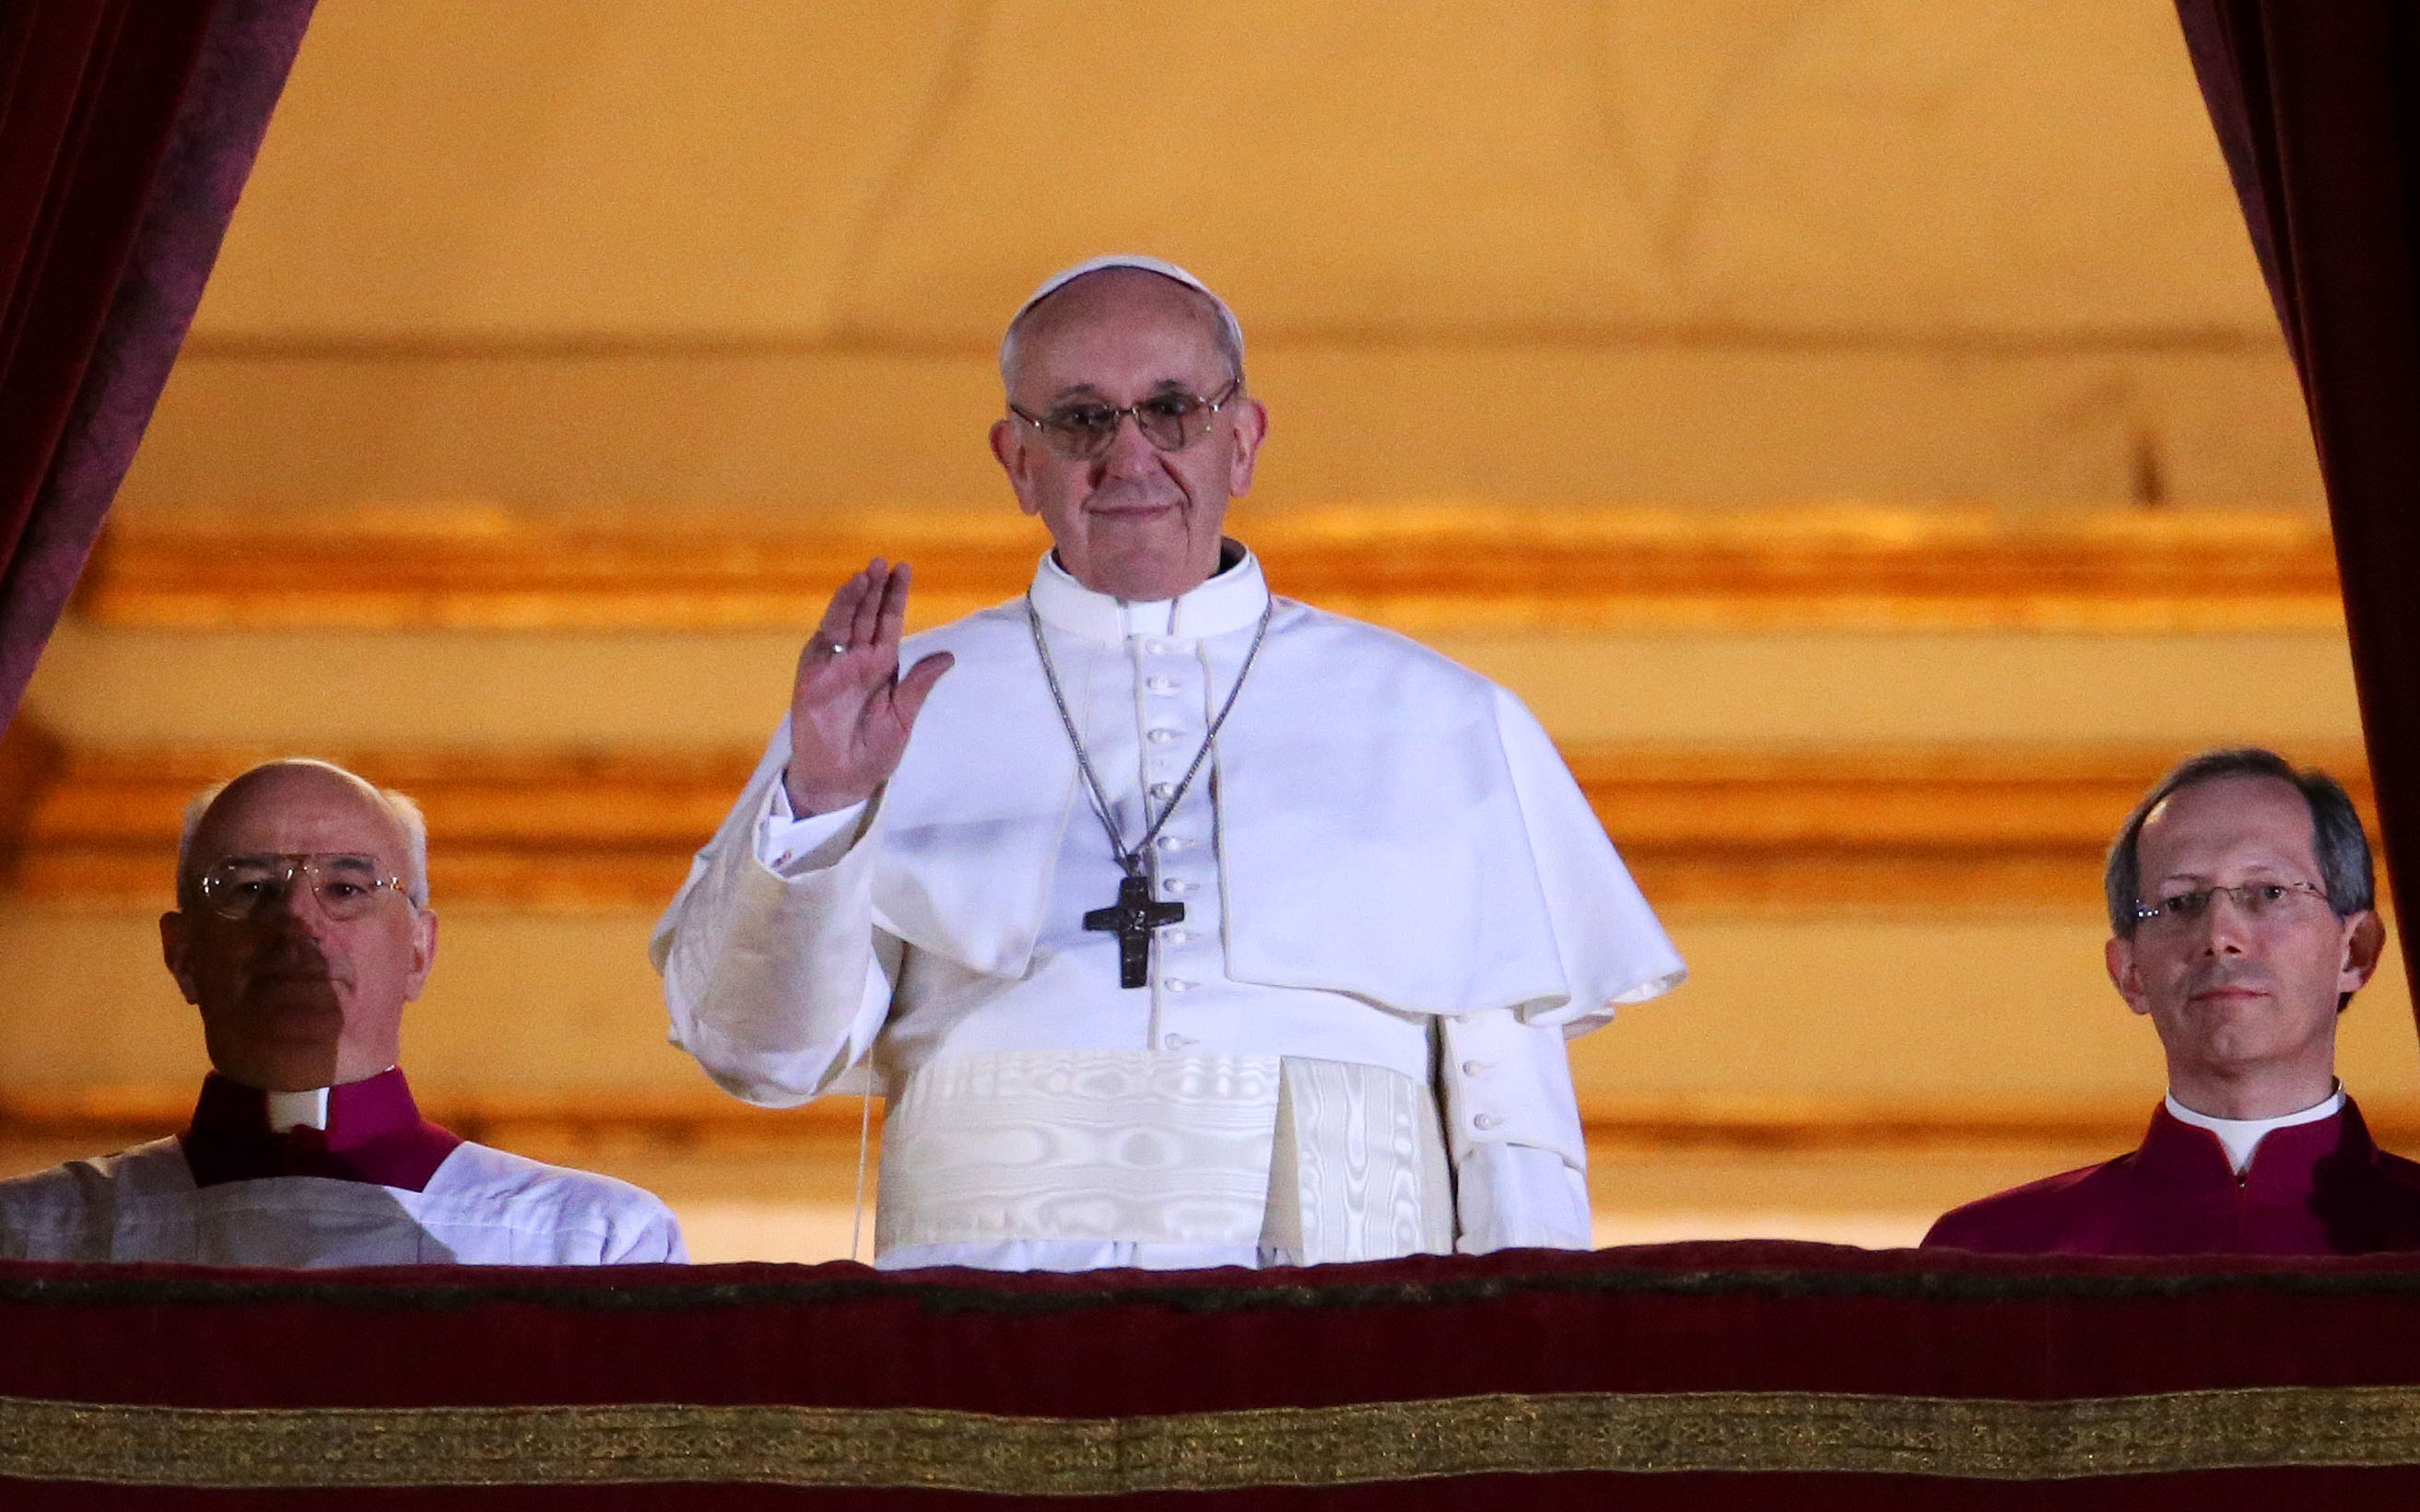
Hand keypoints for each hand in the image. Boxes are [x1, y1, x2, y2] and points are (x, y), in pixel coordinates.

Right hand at [784, 559, 953, 814]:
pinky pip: (823, 643)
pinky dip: (833, 620)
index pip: (889, 623)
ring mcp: (834, 666)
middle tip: (883, 561)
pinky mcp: (812, 677)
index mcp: (881, 666)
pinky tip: (843, 601)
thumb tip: (949, 656)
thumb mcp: (904, 717)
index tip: (904, 569)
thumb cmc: (873, 753)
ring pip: (845, 623)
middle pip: (866, 615)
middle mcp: (857, 660)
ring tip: (866, 573)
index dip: (895, 597)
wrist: (842, 780)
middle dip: (875, 588)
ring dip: (854, 598)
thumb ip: (920, 685)